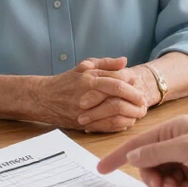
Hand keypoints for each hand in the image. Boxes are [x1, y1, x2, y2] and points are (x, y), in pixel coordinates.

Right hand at [33, 57, 148, 132]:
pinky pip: (107, 125)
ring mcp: (86, 108)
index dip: (132, 82)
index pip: (117, 77)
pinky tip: (127, 121)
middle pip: (118, 92)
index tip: (139, 85)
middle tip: (144, 100)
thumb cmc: (66, 82)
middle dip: (135, 97)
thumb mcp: (84, 66)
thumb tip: (124, 61)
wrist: (44, 99)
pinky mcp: (85, 123)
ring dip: (131, 112)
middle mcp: (88, 92)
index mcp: (89, 77)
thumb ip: (105, 63)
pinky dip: (121, 124)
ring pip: (115, 110)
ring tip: (139, 112)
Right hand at [97, 115, 187, 186]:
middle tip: (158, 183)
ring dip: (166, 186)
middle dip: (150, 176)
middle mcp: (177, 146)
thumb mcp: (184, 147)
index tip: (101, 169)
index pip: (138, 143)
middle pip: (148, 164)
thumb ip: (155, 153)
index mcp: (173, 130)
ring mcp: (186, 165)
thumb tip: (131, 156)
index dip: (118, 156)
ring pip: (161, 179)